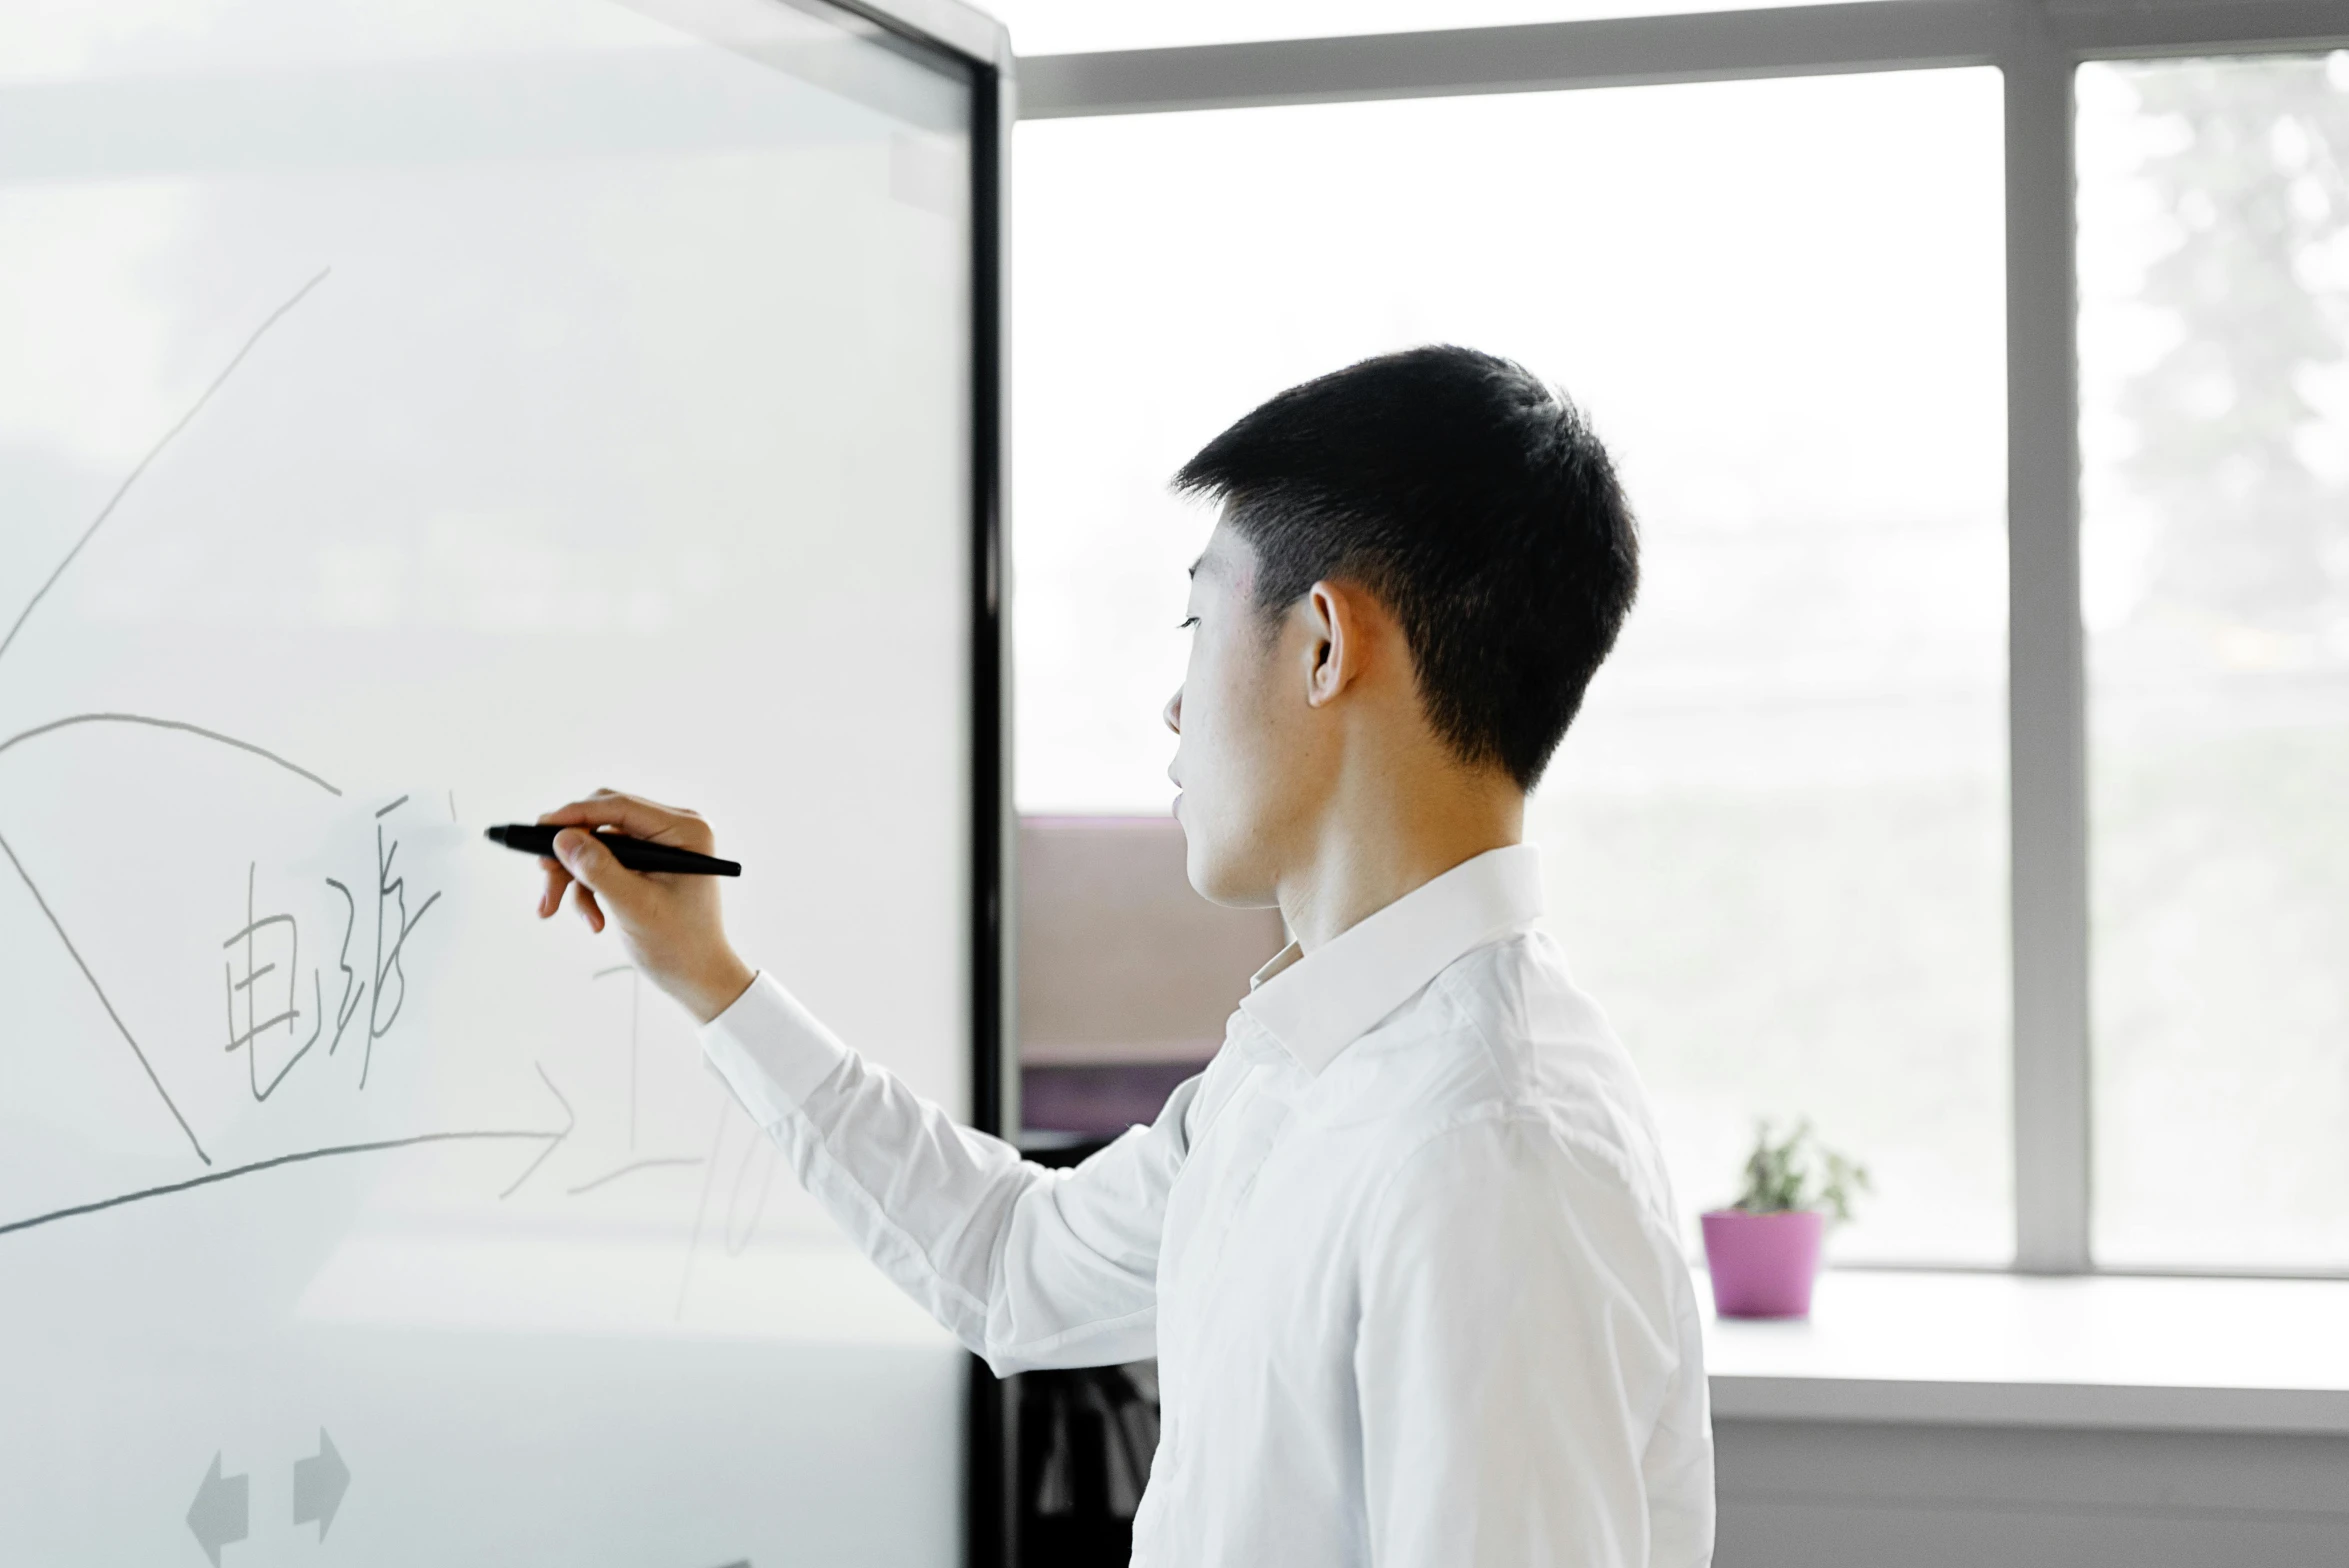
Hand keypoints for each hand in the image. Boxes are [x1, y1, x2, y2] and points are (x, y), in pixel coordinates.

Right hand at [534, 789, 756, 1023]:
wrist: (696, 976)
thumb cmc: (679, 945)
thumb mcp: (635, 907)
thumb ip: (599, 871)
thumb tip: (562, 838)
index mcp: (685, 831)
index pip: (621, 808)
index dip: (576, 814)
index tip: (539, 829)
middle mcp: (673, 830)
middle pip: (602, 822)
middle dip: (571, 854)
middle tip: (544, 877)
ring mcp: (658, 845)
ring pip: (596, 845)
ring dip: (574, 877)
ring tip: (554, 909)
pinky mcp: (644, 862)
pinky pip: (602, 863)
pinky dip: (587, 888)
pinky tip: (593, 919)